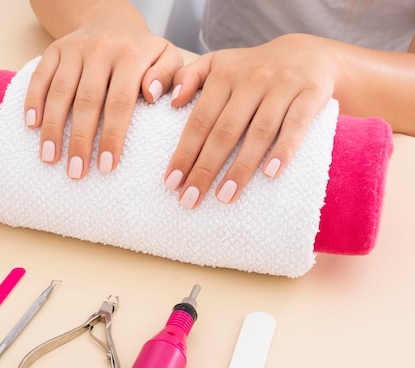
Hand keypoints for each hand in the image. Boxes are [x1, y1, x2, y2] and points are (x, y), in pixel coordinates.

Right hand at [25, 15, 182, 178]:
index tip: (107, 166)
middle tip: (76, 172)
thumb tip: (152, 94)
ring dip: (53, 127)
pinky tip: (32, 126)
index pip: (120, 102)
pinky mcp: (54, 50)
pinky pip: (40, 76)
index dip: (112, 136)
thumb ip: (169, 75)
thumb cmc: (142, 51)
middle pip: (87, 101)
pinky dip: (33, 101)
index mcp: (131, 56)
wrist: (111, 20)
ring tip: (50, 158)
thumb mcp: (167, 56)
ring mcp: (74, 49)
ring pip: (60, 92)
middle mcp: (101, 51)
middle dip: (80, 140)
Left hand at [165, 33, 338, 207]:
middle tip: (190, 199)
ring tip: (225, 196)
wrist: (308, 53)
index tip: (171, 183)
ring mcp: (283, 86)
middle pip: (225, 131)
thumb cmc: (252, 69)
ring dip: (241, 167)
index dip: (185, 153)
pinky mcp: (311, 94)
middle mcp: (252, 80)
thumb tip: (171, 101)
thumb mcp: (217, 63)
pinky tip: (270, 174)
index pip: (200, 120)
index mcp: (224, 75)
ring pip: (259, 133)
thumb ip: (188, 77)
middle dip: (205, 169)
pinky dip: (284, 149)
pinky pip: (296, 125)